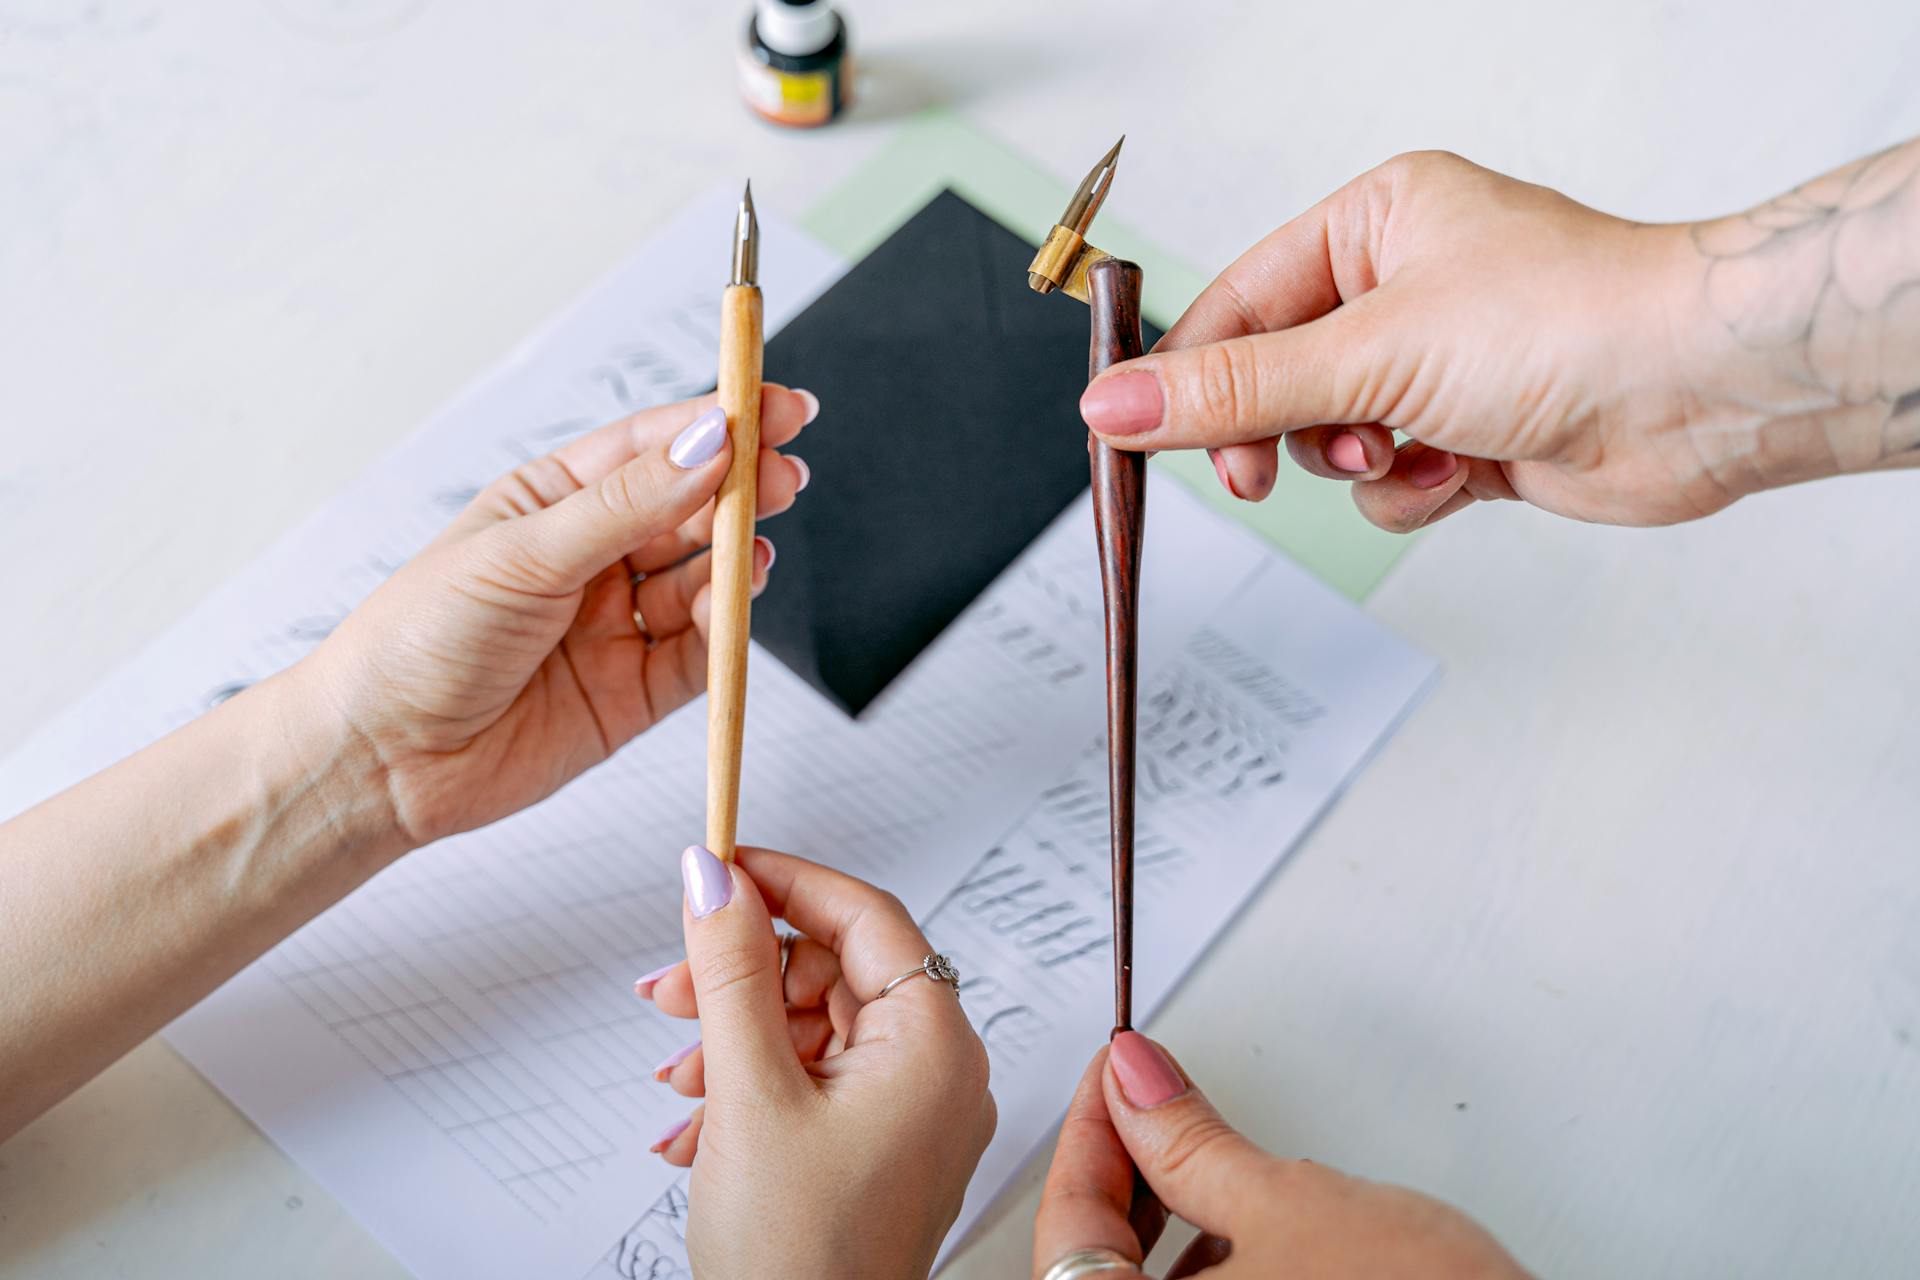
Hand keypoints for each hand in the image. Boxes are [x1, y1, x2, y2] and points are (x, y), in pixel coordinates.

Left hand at [297, 389, 813, 845]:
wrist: (376, 762)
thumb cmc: (417, 640)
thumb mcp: (522, 555)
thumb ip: (624, 505)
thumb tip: (708, 445)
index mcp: (555, 502)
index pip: (653, 448)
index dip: (720, 424)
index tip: (779, 408)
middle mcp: (592, 559)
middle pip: (690, 510)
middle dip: (743, 491)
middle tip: (786, 477)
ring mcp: (616, 626)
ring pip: (703, 581)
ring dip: (734, 562)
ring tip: (749, 554)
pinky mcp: (633, 693)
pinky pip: (700, 655)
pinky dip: (726, 633)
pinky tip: (734, 606)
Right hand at [638, 846, 995, 1278]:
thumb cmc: (802, 1259)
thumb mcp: (750, 1093)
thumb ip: (731, 972)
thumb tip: (716, 879)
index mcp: (935, 1047)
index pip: (867, 915)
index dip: (786, 883)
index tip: (720, 868)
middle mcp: (938, 1074)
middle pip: (833, 971)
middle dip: (742, 980)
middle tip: (673, 991)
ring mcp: (909, 1116)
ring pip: (812, 1029)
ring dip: (734, 1041)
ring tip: (681, 1082)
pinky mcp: (877, 1150)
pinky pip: (812, 1082)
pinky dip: (750, 1089)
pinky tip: (698, 1126)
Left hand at [1033, 1032, 1526, 1278]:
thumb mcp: (1286, 1205)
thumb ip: (1190, 1141)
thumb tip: (1137, 1080)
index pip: (1069, 1226)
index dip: (1089, 1130)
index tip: (1115, 1069)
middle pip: (1097, 1265)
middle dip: (1124, 1175)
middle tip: (1148, 1100)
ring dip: (1167, 1225)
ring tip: (1205, 1161)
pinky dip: (1213, 1270)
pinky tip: (1250, 1233)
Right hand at [1079, 142, 1919, 530]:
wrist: (1702, 388)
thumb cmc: (1568, 321)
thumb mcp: (1366, 353)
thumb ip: (1232, 389)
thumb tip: (1118, 402)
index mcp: (1376, 224)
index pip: (1239, 301)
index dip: (1185, 371)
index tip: (1132, 429)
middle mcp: (1407, 286)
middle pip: (1278, 376)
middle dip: (1276, 431)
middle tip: (1254, 474)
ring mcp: (1444, 363)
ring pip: (1333, 437)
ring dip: (1356, 462)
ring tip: (1399, 450)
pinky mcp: (1477, 432)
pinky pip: (1394, 478)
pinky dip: (1413, 489)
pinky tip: (1459, 473)